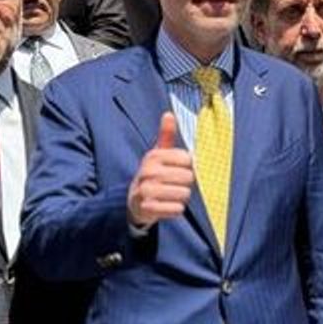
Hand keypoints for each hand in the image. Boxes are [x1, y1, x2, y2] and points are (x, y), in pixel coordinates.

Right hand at [127, 113, 194, 227]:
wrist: (134, 201)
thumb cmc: (152, 174)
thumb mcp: (158, 154)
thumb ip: (166, 135)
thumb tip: (169, 114)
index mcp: (153, 156)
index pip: (188, 159)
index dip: (188, 166)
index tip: (179, 169)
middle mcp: (148, 172)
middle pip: (188, 177)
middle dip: (186, 183)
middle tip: (175, 184)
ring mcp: (146, 190)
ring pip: (184, 194)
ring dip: (182, 197)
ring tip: (171, 195)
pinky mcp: (148, 208)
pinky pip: (176, 209)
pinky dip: (176, 209)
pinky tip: (167, 206)